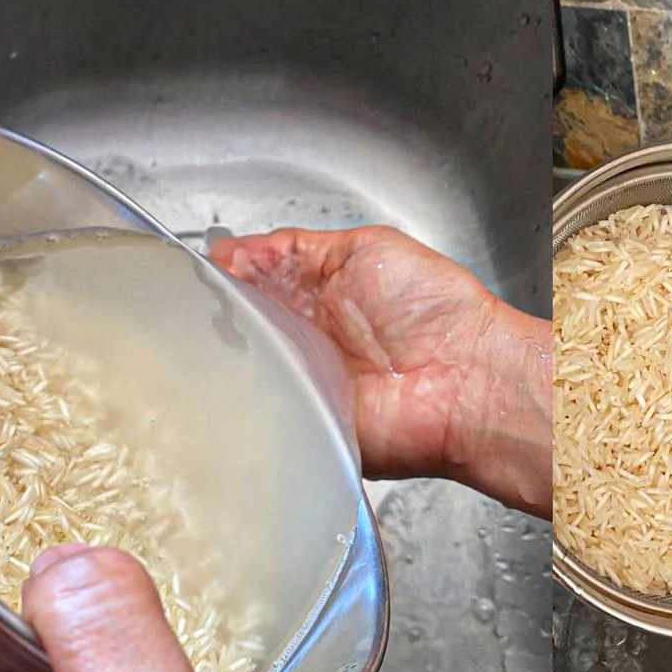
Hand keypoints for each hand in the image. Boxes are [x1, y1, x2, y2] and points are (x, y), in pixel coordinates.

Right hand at [211, 226, 549, 516]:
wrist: (466, 376)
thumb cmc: (435, 308)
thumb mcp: (363, 248)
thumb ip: (296, 249)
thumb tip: (239, 251)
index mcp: (319, 294)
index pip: (252, 281)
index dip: (227, 273)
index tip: (205, 266)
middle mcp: (305, 340)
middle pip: (238, 324)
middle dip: (221, 310)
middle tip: (211, 298)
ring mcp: (301, 382)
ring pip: (239, 364)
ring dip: (230, 348)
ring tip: (231, 331)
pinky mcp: (302, 422)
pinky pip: (257, 409)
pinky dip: (244, 391)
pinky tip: (244, 369)